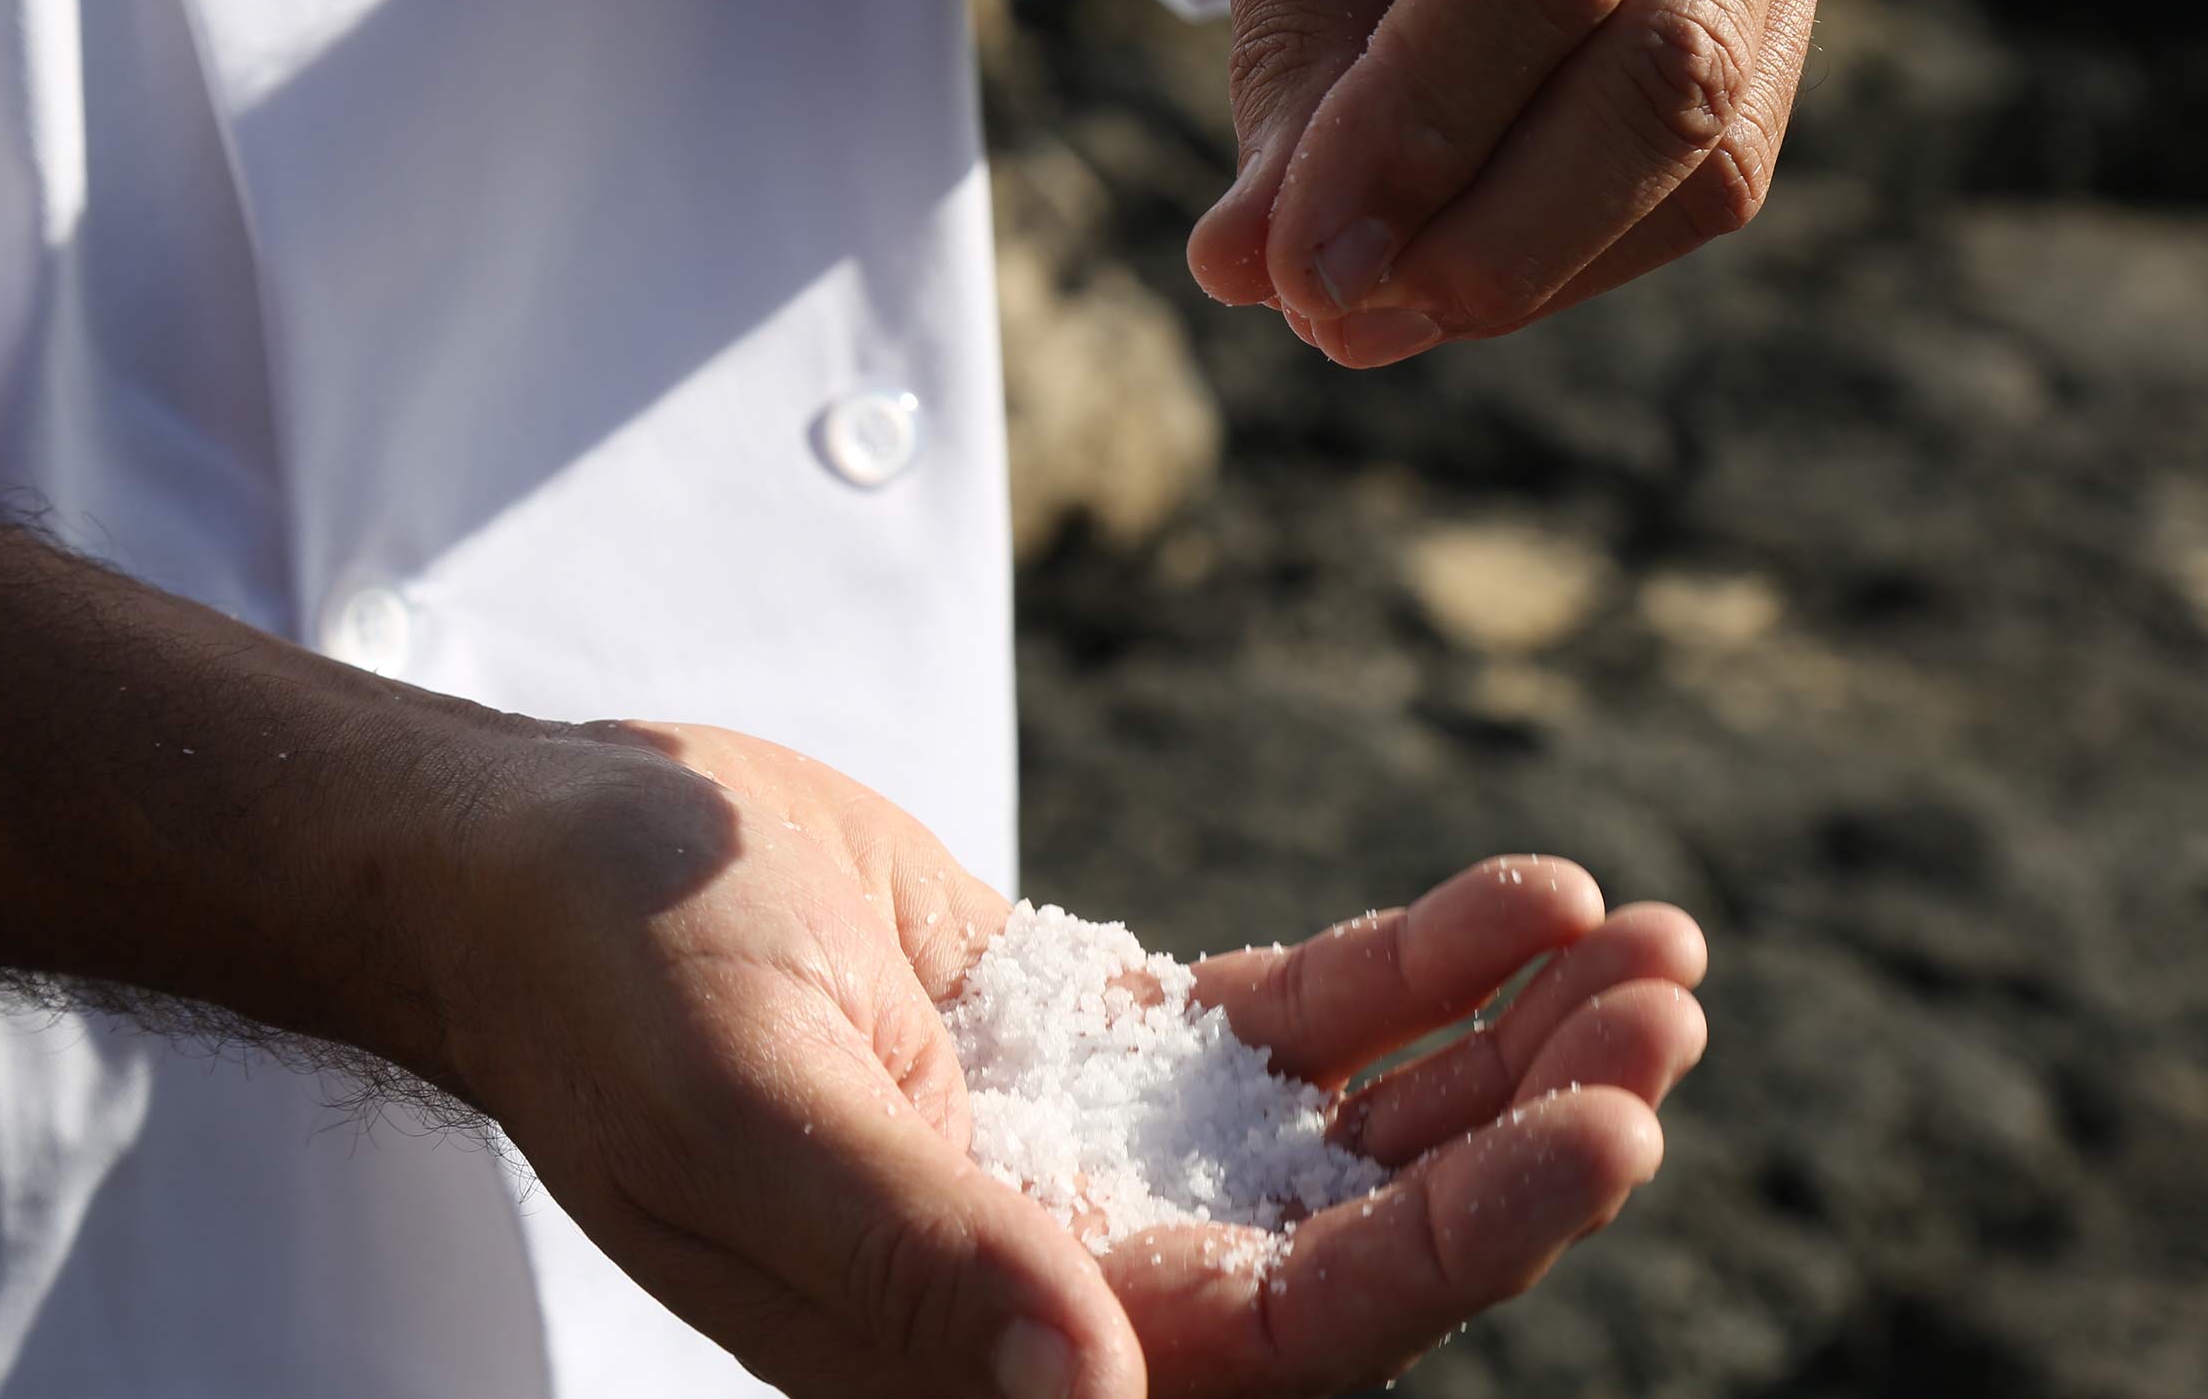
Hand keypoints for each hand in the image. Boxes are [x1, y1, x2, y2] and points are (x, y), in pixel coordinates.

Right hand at [428, 722, 1705, 1397]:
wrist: (540, 863)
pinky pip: (1304, 1020)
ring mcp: (1102, 1152)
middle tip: (1666, 1002)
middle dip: (1533, 1129)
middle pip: (1367, 1236)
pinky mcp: (1107, 1038)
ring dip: (1512, 1042)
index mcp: (995, 1342)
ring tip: (1647, 945)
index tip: (1608, 1123)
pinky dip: (1421, 965)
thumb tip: (1100, 1394)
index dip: (1461, 1241)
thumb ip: (926, 1258)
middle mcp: (1073, 1272)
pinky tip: (1523, 897)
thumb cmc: (602, 986)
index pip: (1287, 1329)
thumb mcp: (751, 1111)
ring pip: (1363, 1128)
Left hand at [1158, 0, 1857, 365]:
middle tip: (1338, 318)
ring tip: (1372, 307)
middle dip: (1497, 236)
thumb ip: (1292, 46)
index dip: (1424, 126)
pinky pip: (1718, 174)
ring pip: (1717, 150)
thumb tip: (1255, 270)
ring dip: (1534, 267)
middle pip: (1673, 63)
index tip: (1298, 259)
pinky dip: (1578, 252)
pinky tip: (1454, 261)